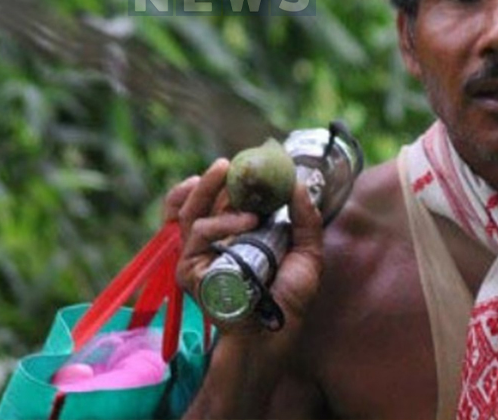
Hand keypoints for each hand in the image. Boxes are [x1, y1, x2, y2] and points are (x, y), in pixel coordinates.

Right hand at [169, 158, 324, 337]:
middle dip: (210, 178)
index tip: (242, 164)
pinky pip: (198, 233)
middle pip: (198, 201)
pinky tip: (246, 221)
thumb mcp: (307, 253)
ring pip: (190, 211)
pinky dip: (221, 222)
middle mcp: (213, 244)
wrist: (275, 333)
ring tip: (227, 175)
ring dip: (209, 189)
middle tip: (227, 164)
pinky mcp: (190, 270)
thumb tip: (299, 184)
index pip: (218, 201)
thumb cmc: (288, 298)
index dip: (224, 181)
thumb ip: (306, 219)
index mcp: (235, 236)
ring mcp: (199, 256)